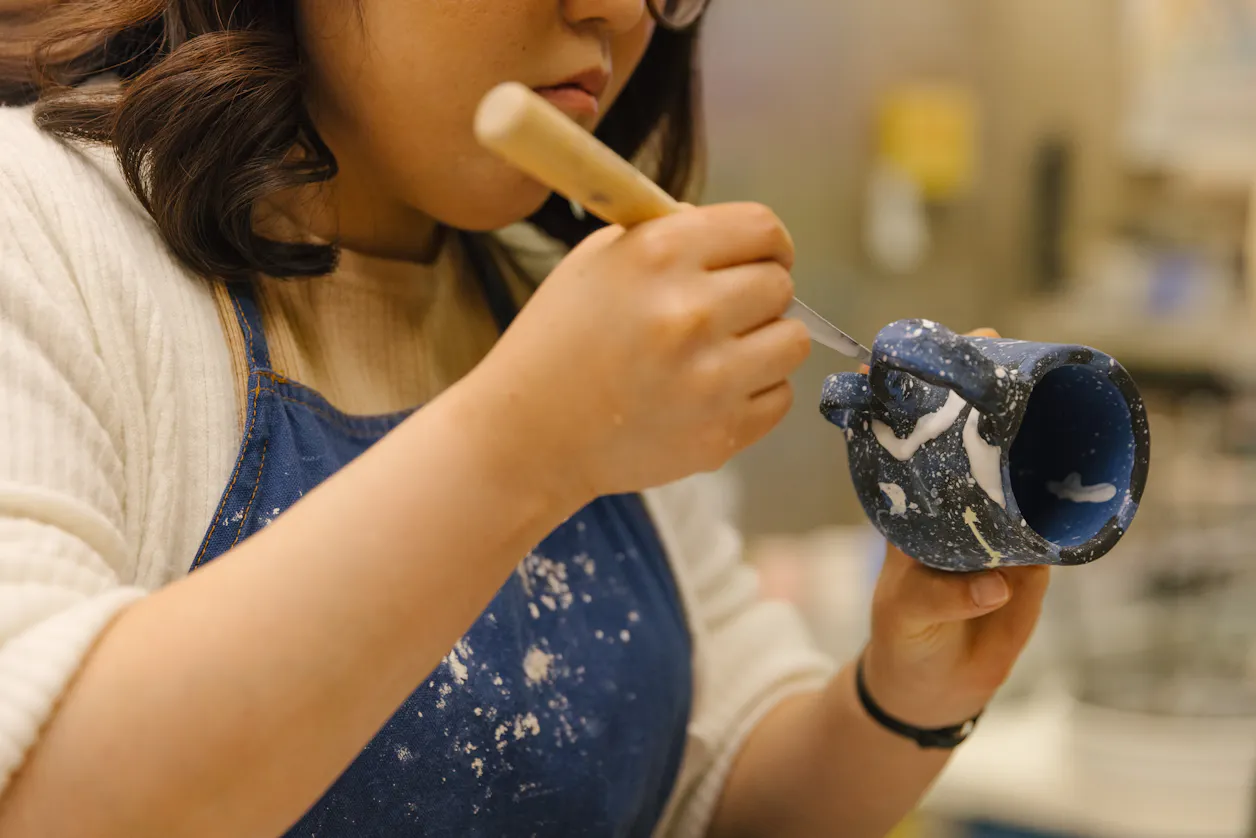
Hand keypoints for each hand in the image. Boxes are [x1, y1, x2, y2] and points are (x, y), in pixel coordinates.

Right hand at [477, 203, 810, 497]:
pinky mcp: (722, 432)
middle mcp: (691, 312)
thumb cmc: (559, 341)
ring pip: (792, 341)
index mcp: (661, 254)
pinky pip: (780, 396)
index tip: (759, 260)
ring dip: (764, 343)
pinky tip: (711, 392)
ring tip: (720, 354)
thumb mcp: (599, 261)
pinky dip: (755, 393)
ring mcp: (711, 378)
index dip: (768, 245)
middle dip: (758, 295)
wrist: (529, 434)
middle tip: (724, 314)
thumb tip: (739, 241)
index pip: (764, 229)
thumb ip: (673, 238)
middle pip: (781, 286)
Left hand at [858, 328, 1049, 727]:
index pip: (924, 440)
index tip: (952, 357)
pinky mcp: (1033, 558)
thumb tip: (999, 581)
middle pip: (978, 443)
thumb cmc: (902, 638)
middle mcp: (956, 506)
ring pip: (1021, 473)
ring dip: (1039, 440)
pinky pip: (1052, 519)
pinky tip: (1087, 470)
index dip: (936, 398)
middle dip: (997, 402)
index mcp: (915, 507)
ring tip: (1063, 402)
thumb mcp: (907, 613)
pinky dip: (1068, 497)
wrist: (931, 688)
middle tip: (1020, 362)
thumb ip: (943, 597)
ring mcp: (997, 527)